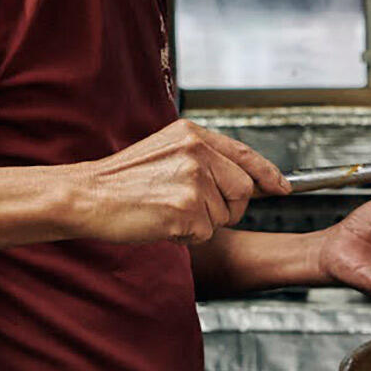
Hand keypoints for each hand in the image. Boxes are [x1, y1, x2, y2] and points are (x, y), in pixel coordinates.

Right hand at [73, 120, 289, 244]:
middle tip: (192, 208)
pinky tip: (162, 222)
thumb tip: (245, 179)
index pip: (245, 154)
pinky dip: (187, 236)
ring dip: (201, 223)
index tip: (283, 187)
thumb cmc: (122, 180)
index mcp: (192, 135)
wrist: (87, 196)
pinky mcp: (186, 208)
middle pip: (243, 190)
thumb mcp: (165, 152)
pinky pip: (206, 233)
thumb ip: (204, 159)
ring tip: (168, 210)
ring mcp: (193, 180)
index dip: (268, 174)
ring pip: (224, 215)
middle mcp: (197, 152)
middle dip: (227, 207)